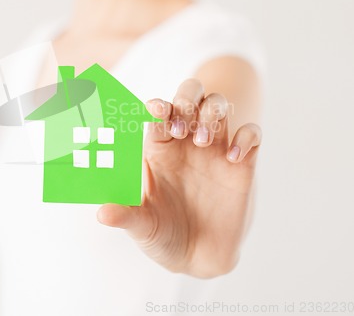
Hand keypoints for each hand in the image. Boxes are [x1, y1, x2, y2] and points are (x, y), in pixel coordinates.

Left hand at [97, 78, 261, 277]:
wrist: (198, 257)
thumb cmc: (163, 234)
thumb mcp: (142, 226)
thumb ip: (125, 216)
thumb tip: (101, 213)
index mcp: (160, 148)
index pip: (160, 114)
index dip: (159, 107)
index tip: (156, 109)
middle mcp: (187, 142)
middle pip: (191, 96)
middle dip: (187, 101)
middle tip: (182, 127)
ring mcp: (215, 150)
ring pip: (219, 105)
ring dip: (212, 113)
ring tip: (202, 140)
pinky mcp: (242, 165)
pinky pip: (252, 134)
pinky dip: (246, 136)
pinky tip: (233, 157)